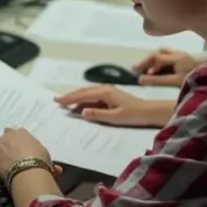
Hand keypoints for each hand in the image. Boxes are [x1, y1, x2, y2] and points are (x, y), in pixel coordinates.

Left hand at [0, 127, 55, 177]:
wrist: (28, 171)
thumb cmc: (40, 161)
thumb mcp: (46, 157)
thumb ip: (47, 161)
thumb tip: (56, 170)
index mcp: (20, 132)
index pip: (15, 131)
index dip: (16, 140)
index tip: (18, 146)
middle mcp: (7, 136)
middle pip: (2, 137)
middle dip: (5, 144)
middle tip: (9, 153)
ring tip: (0, 159)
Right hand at [54, 86, 172, 127]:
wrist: (149, 112)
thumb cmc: (133, 115)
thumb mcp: (115, 117)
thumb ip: (97, 114)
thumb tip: (81, 112)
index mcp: (104, 92)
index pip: (82, 95)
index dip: (69, 98)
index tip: (57, 101)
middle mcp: (105, 89)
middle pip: (83, 91)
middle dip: (70, 96)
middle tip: (57, 100)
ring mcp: (108, 92)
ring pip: (88, 93)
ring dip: (77, 97)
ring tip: (66, 103)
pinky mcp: (111, 96)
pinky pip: (94, 96)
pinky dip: (85, 100)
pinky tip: (82, 105)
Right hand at [132, 49, 200, 86]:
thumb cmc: (195, 80)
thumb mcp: (175, 81)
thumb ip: (157, 80)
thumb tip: (139, 79)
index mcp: (177, 57)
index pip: (156, 56)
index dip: (145, 63)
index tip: (136, 73)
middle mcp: (179, 54)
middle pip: (159, 52)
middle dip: (147, 60)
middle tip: (137, 69)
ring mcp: (183, 57)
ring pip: (164, 54)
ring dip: (154, 61)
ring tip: (146, 71)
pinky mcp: (186, 61)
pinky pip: (169, 58)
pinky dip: (161, 63)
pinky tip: (158, 71)